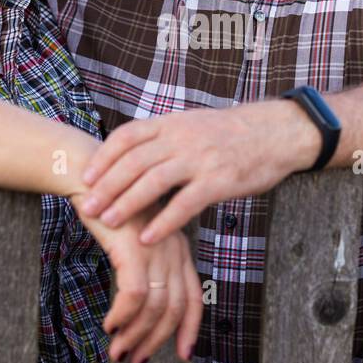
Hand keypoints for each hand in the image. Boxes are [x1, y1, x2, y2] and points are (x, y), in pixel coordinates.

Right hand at [71, 197, 201, 362]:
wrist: (90, 177)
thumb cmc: (110, 211)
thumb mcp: (136, 242)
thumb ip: (147, 269)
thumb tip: (142, 308)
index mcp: (178, 251)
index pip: (194, 298)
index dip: (191, 330)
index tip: (184, 355)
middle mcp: (173, 251)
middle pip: (175, 309)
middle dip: (155, 341)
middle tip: (135, 360)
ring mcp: (156, 249)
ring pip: (155, 308)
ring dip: (134, 336)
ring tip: (117, 350)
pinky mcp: (134, 248)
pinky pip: (134, 295)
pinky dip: (123, 316)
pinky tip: (109, 324)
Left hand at [78, 101, 320, 244]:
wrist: (277, 132)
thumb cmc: (232, 134)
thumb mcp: (193, 124)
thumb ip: (165, 138)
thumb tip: (133, 155)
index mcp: (173, 124)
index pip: (128, 136)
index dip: (104, 157)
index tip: (85, 176)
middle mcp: (183, 138)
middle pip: (134, 161)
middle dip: (107, 186)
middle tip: (86, 206)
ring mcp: (201, 159)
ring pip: (154, 181)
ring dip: (128, 203)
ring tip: (108, 222)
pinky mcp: (219, 181)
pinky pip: (185, 203)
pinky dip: (164, 222)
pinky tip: (148, 238)